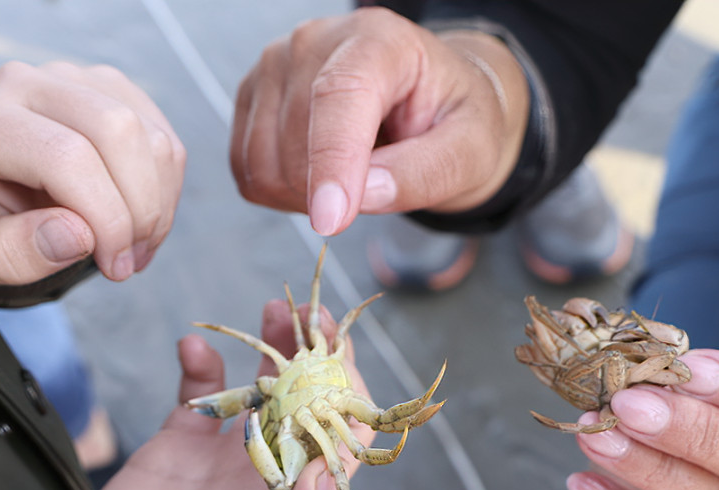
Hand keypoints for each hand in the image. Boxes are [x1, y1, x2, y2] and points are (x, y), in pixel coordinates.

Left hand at [0, 61, 185, 283]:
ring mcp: (76, 80)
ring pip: (151, 136)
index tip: (114, 266)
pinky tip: (144, 221)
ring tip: (137, 246)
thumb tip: (81, 236)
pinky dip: (166, 191)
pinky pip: (165, 141)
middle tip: (130, 259)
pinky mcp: (114, 91)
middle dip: (141, 208)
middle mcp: (27, 85)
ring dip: (159, 204)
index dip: (105, 218)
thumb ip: (20, 252)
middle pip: (117, 130)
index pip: (65, 156)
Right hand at [55, 300, 369, 489]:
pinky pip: (198, 390)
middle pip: (307, 399)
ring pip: (260, 385)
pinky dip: (199, 363)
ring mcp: (226, 453)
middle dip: (315, 354)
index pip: (341, 435)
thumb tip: (332, 473)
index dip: (348, 390)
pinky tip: (195, 348)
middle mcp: (271, 470)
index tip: (340, 351)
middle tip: (314, 313)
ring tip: (275, 311)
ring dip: (270, 346)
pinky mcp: (180, 442)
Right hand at [231, 6, 528, 235]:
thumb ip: (425, 173)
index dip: (331, 162)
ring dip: (306, 196)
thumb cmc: (452, 123)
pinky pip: (249, 172)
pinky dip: (283, 193)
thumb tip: (366, 196)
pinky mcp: (252, 98)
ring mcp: (274, 67)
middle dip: (333, 191)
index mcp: (379, 40)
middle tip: (380, 182)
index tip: (331, 220)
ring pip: (264, 164)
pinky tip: (322, 175)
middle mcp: (315, 42)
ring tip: (354, 173)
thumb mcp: (469, 151)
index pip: (339, 96)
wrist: (429, 104)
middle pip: (295, 142)